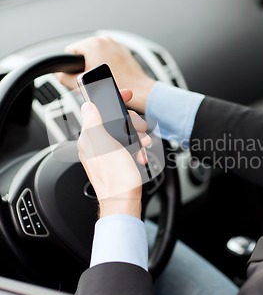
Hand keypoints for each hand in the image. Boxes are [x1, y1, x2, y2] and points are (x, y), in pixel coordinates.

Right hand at [57, 36, 154, 112]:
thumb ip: (65, 79)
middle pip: (83, 52)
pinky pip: (107, 55)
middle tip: (93, 79)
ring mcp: (115, 44)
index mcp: (94, 44)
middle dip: (84, 65)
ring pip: (95, 53)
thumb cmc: (118, 87)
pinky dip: (106, 63)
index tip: (78, 75)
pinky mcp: (122, 50)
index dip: (71, 66)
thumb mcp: (84, 85)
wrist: (139, 90)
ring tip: (103, 77)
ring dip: (95, 64)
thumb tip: (58, 75)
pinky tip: (112, 74)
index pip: (70, 51)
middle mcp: (105, 40)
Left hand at [78, 89, 150, 218]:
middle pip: (115, 120)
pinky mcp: (118, 160)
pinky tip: (140, 154)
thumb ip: (93, 122)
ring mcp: (107, 153)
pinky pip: (129, 146)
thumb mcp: (103, 144)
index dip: (112, 99)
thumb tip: (87, 105)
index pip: (97, 110)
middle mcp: (96, 144)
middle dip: (131, 122)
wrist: (124, 201)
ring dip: (137, 136)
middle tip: (140, 128)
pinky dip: (137, 148)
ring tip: (143, 144)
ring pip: (125, 133)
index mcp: (89, 138)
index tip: (125, 94)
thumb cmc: (114, 177)